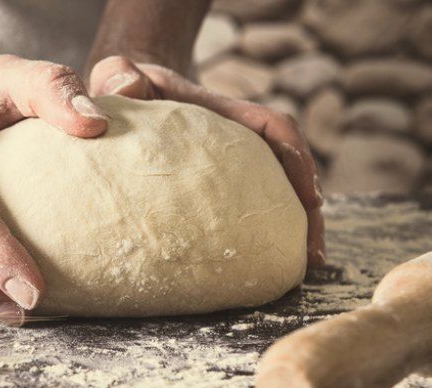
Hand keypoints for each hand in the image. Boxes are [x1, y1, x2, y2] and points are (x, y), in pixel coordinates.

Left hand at [89, 56, 324, 267]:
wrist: (123, 92)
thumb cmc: (123, 84)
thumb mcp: (118, 73)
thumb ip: (120, 74)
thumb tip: (130, 89)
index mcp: (219, 111)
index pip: (272, 127)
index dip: (296, 159)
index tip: (311, 196)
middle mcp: (234, 136)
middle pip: (287, 167)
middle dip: (307, 208)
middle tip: (313, 255)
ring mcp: (227, 161)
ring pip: (272, 192)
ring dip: (292, 226)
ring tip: (301, 269)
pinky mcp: (214, 183)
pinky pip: (245, 207)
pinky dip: (258, 233)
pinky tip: (257, 267)